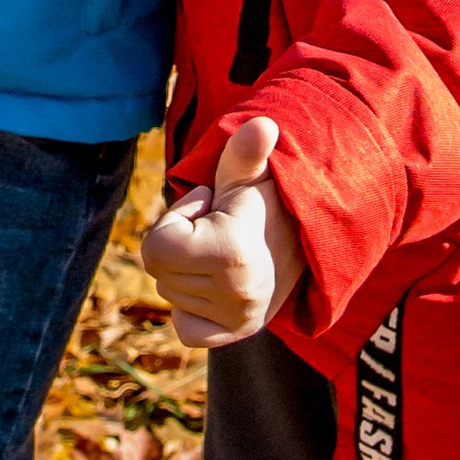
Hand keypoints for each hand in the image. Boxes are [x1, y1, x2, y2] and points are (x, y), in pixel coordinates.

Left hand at [142, 114, 305, 348]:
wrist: (304, 237)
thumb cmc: (265, 200)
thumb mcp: (250, 174)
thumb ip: (245, 152)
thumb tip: (263, 125)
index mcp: (231, 252)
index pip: (155, 247)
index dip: (176, 219)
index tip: (208, 207)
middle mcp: (235, 293)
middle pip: (160, 270)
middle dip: (179, 244)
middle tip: (216, 229)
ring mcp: (238, 318)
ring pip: (170, 294)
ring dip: (186, 270)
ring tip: (221, 251)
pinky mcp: (236, 334)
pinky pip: (184, 327)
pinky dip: (190, 308)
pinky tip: (214, 284)